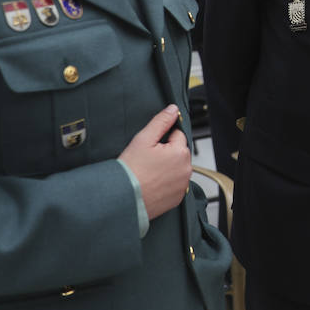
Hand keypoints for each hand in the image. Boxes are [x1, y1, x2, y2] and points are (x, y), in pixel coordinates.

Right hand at [119, 105, 191, 219]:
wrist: (123, 199)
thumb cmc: (131, 171)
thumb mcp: (143, 139)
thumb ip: (161, 121)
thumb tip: (173, 109)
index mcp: (180, 152)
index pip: (177, 135)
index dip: (162, 139)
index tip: (150, 148)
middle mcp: (186, 169)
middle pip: (178, 152)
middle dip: (166, 153)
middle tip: (147, 161)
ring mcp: (182, 185)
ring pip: (177, 168)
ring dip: (167, 168)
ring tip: (148, 173)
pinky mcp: (177, 198)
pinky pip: (175, 184)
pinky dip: (166, 183)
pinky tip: (152, 183)